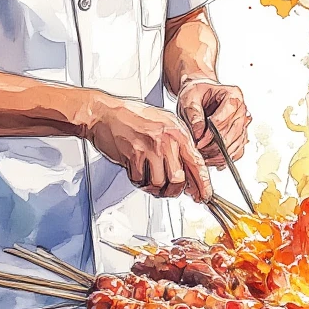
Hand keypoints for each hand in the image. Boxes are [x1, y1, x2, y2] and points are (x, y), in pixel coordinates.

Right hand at [84, 94, 211, 201]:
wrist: (105, 114)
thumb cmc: (133, 117)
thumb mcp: (164, 124)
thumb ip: (179, 146)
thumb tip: (190, 172)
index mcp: (177, 132)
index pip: (197, 163)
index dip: (203, 184)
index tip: (204, 195)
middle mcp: (166, 140)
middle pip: (178, 179)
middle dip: (173, 190)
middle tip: (169, 189)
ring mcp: (150, 148)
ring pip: (159, 183)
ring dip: (154, 187)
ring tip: (149, 177)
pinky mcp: (133, 156)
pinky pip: (141, 181)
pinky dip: (139, 181)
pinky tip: (137, 170)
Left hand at [176, 79, 250, 167]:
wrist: (201, 94)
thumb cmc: (197, 93)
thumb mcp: (189, 98)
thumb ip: (193, 114)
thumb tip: (198, 132)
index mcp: (233, 95)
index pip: (224, 119)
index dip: (211, 133)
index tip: (198, 141)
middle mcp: (242, 109)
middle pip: (232, 134)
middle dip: (214, 146)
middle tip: (199, 150)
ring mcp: (243, 123)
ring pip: (236, 145)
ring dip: (219, 154)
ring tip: (204, 155)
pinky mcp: (240, 135)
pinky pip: (238, 151)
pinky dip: (225, 158)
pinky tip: (212, 158)